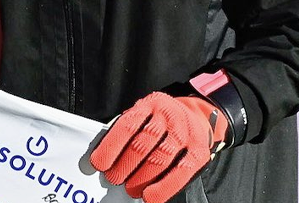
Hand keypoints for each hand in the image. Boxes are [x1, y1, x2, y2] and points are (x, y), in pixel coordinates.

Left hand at [90, 92, 227, 202]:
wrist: (196, 115)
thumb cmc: (161, 119)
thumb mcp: (144, 113)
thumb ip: (127, 129)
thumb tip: (105, 155)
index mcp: (149, 105)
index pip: (127, 126)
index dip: (111, 147)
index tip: (99, 164)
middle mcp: (168, 117)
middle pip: (142, 145)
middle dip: (124, 166)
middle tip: (114, 178)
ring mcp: (184, 134)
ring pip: (159, 159)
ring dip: (141, 178)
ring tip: (130, 189)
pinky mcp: (199, 151)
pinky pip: (180, 172)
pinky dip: (164, 187)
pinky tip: (151, 196)